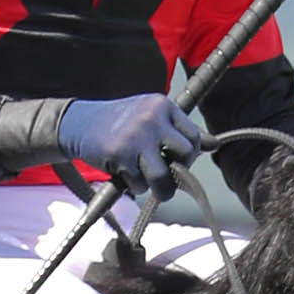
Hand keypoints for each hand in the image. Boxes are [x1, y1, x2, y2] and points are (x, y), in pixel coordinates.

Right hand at [57, 92, 202, 194]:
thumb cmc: (120, 122)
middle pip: (184, 156)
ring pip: (163, 177)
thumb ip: (180, 130)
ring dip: (159, 188)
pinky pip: (139, 184)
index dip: (189, 155)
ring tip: (150, 184)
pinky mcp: (120, 155)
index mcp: (162, 106)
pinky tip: (125, 173)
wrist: (80, 124)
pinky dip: (135, 186)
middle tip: (166, 174)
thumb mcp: (152, 117)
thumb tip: (213, 144)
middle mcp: (152, 118)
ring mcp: (136, 137)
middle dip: (178, 172)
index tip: (177, 161)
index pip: (193, 137)